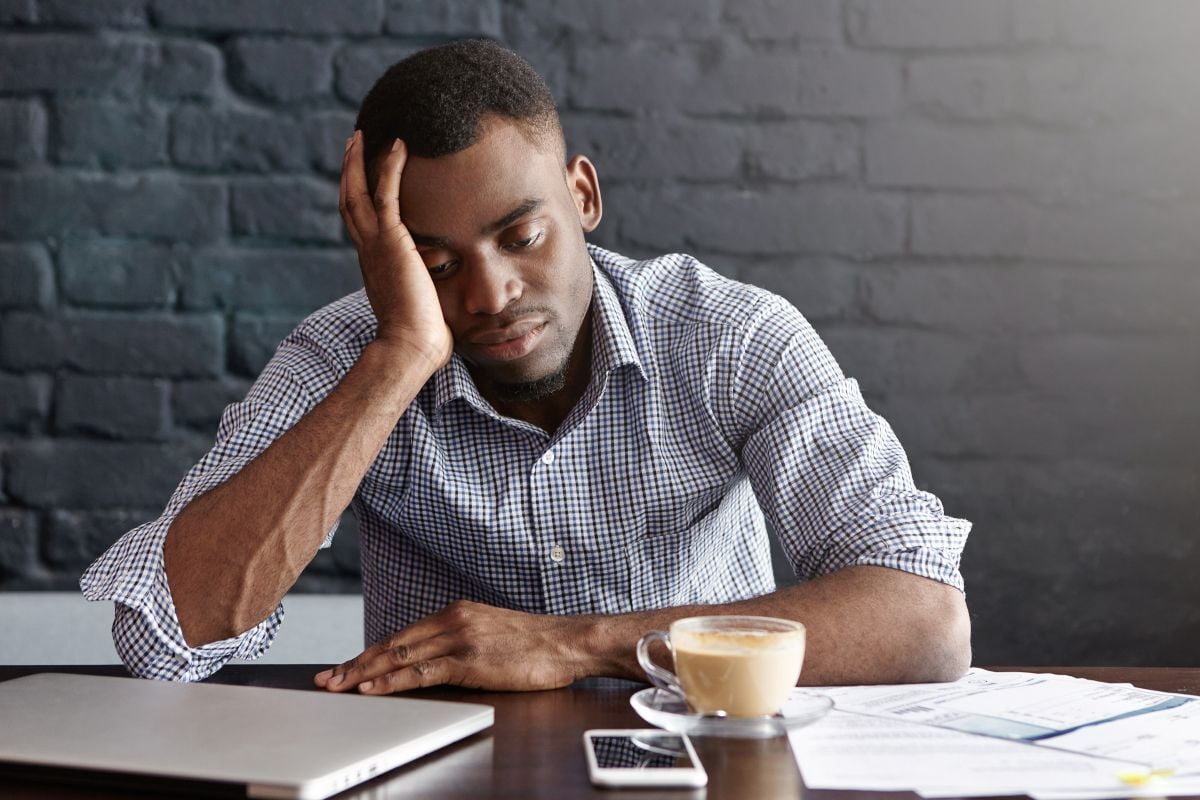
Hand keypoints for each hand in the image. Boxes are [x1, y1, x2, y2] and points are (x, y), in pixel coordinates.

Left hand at [314, 600, 589, 692]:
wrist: (567, 642)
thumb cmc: (535, 643)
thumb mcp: (490, 634)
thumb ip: (460, 642)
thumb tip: (432, 662)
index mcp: (456, 612)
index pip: (401, 635)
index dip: (369, 652)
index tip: (345, 666)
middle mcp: (453, 620)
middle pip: (392, 644)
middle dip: (355, 663)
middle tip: (326, 678)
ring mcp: (460, 638)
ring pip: (400, 656)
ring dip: (364, 673)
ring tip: (338, 686)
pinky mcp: (470, 659)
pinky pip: (422, 671)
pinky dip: (392, 681)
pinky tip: (373, 688)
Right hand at [340, 131, 452, 369]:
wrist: (411, 347)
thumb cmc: (421, 338)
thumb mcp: (422, 306)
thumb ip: (426, 292)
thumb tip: (443, 299)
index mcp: (374, 265)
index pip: (361, 223)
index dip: (358, 198)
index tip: (361, 179)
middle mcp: (368, 252)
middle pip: (349, 201)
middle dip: (350, 171)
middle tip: (353, 144)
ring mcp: (375, 246)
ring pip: (358, 192)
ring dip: (359, 162)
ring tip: (363, 136)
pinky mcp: (391, 242)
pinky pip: (386, 194)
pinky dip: (390, 168)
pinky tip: (399, 146)